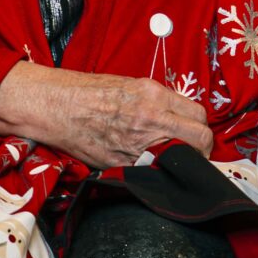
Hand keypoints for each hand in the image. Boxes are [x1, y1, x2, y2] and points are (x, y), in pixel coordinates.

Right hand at [0, 62, 213, 170]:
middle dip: (200, 147)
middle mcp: (152, 118)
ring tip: (168, 161)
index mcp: (154, 95)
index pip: (199, 115)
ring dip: (181, 162)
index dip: (198, 126)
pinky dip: (155, 172)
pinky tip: (146, 166)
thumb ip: (157, 100)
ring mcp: (140, 143)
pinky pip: (154, 172)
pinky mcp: (125, 162)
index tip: (191, 132)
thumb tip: (177, 116)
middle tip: (189, 151)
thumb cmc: (86, 92)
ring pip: (183, 160)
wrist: (55, 106)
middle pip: (202, 138)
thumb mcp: (128, 85)